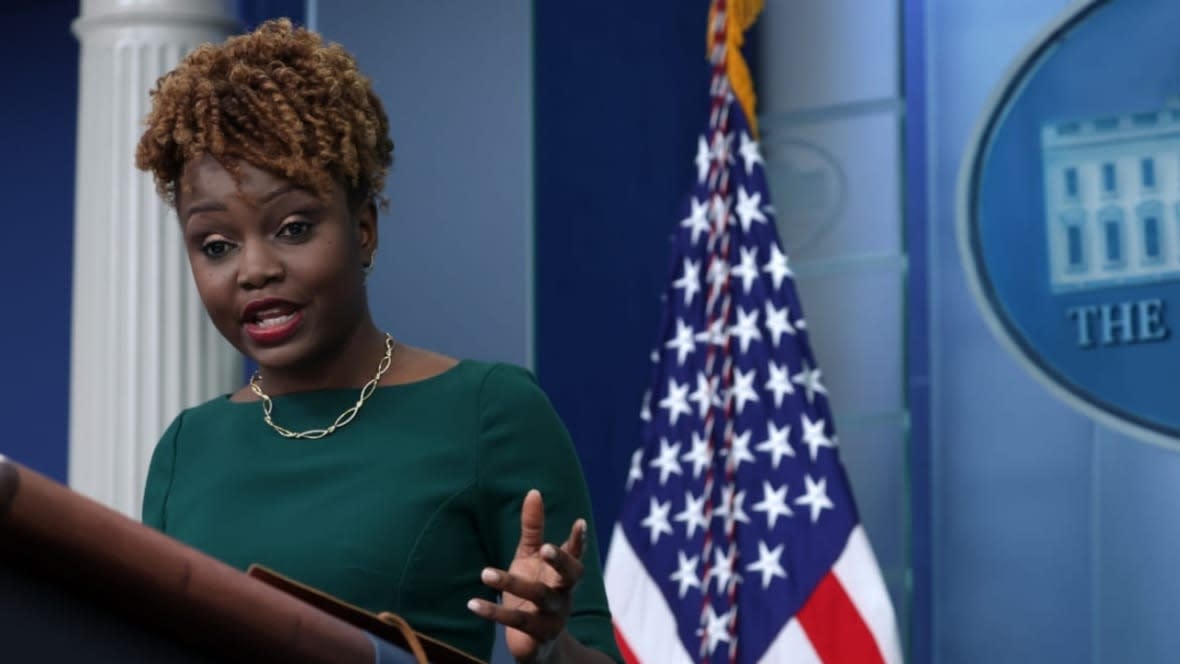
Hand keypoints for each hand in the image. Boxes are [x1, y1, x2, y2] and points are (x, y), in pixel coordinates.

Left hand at [467, 489, 586, 662]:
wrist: (536, 644)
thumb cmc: (533, 589)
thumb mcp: (530, 558)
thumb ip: (533, 528)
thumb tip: (533, 491)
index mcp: (563, 573)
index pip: (575, 554)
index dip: (578, 540)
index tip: (579, 522)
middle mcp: (564, 592)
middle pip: (569, 575)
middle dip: (560, 561)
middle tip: (546, 548)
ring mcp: (554, 615)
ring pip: (538, 596)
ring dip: (512, 583)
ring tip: (485, 572)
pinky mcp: (537, 634)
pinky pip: (516, 620)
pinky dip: (494, 612)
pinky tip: (472, 603)